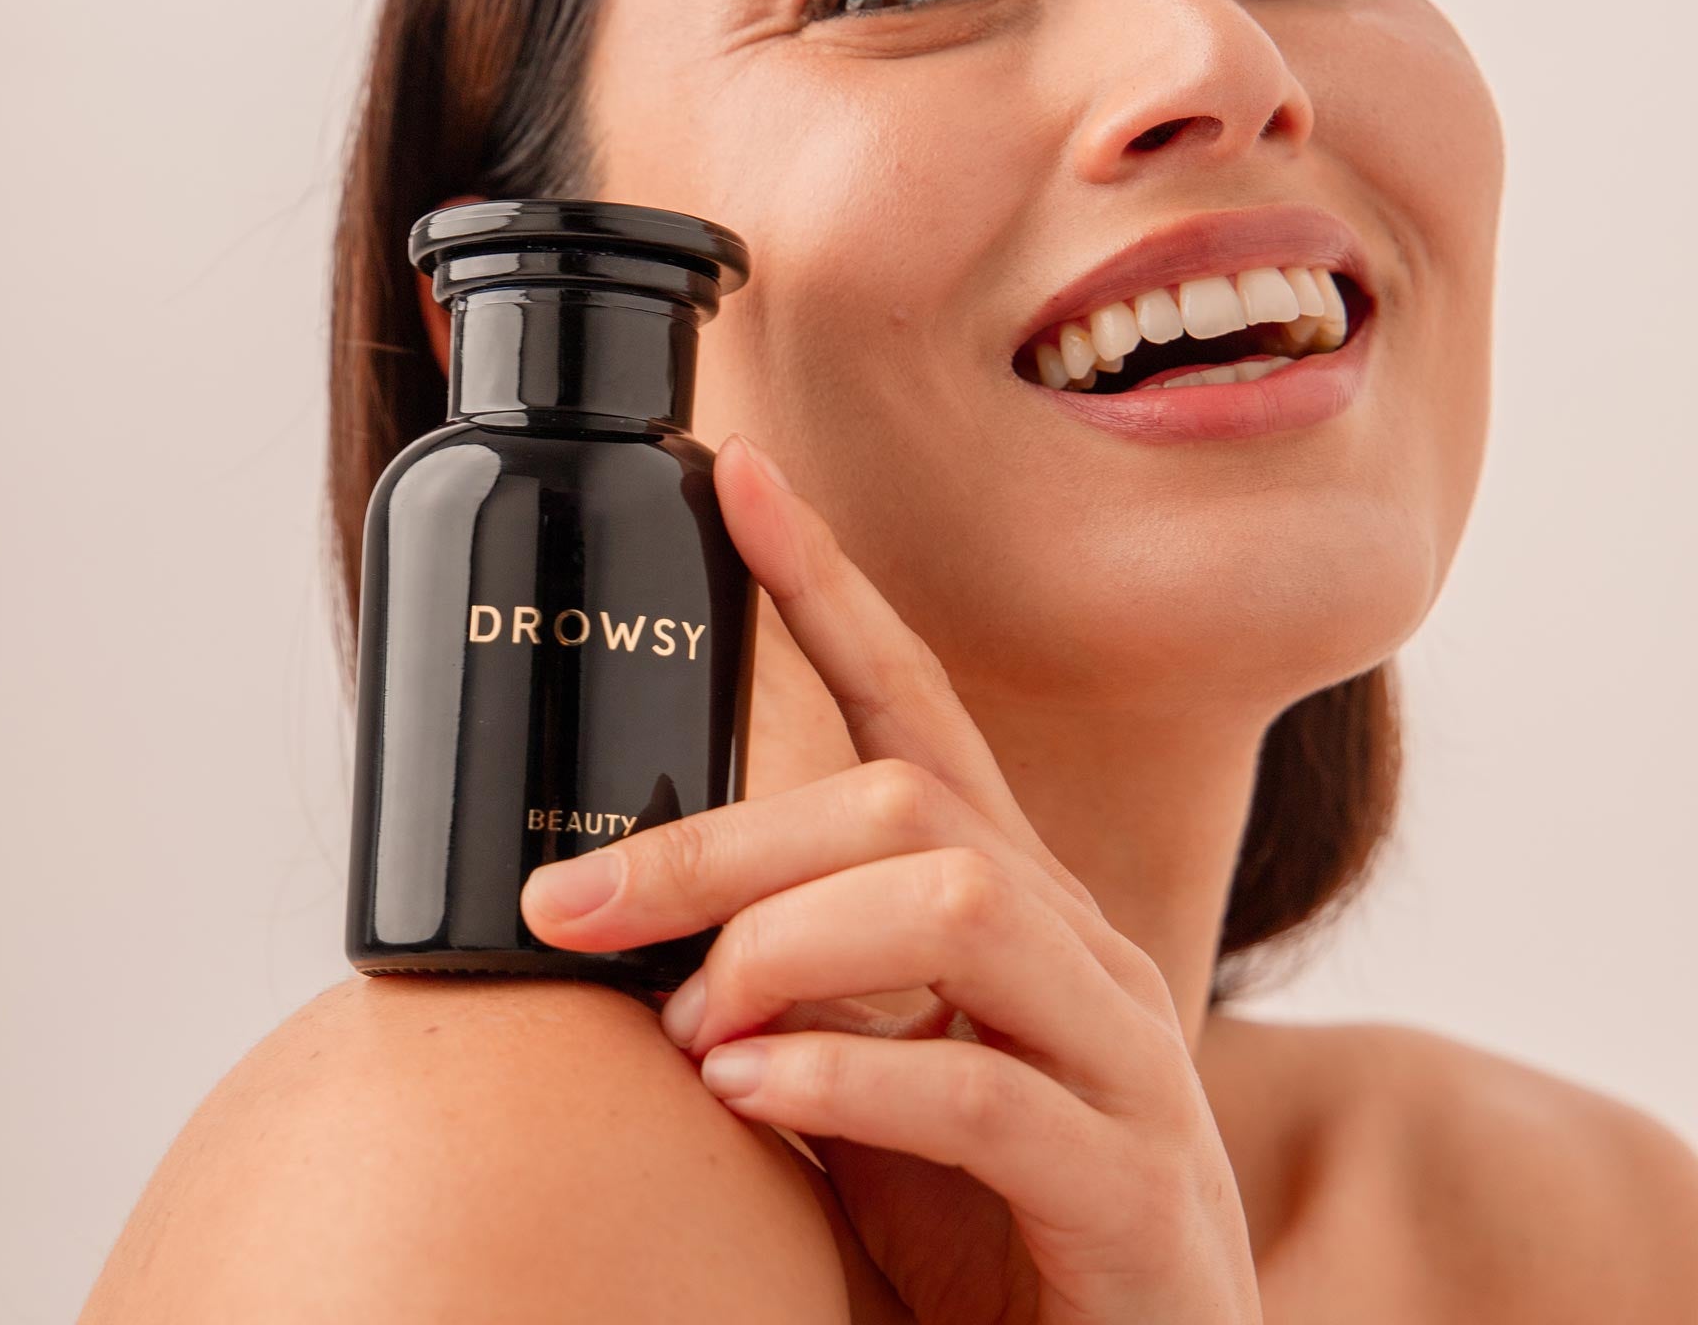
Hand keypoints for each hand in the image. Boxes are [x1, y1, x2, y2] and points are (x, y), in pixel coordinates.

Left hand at [519, 433, 1261, 1324]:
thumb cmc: (974, 1234)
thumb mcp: (859, 1079)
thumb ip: (778, 983)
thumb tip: (610, 911)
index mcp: (1008, 909)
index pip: (918, 706)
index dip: (828, 585)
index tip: (736, 475)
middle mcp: (1080, 952)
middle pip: (903, 807)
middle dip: (718, 837)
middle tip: (569, 903)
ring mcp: (1126, 1065)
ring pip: (951, 906)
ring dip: (781, 948)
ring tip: (687, 1027)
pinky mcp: (1140, 1193)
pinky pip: (986, 1089)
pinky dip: (843, 1075)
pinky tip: (750, 1092)